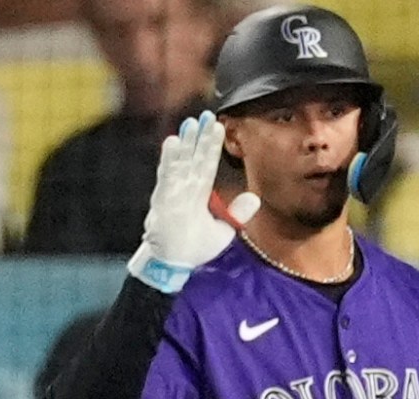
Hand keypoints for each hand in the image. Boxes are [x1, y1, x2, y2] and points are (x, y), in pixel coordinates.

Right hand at [127, 112, 259, 294]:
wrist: (176, 265)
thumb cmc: (194, 247)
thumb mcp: (224, 230)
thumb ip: (238, 213)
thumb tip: (254, 197)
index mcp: (198, 193)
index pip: (207, 163)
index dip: (212, 145)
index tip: (218, 125)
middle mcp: (185, 188)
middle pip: (194, 157)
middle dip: (200, 137)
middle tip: (206, 115)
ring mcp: (174, 192)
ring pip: (181, 162)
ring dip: (186, 142)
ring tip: (191, 123)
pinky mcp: (164, 200)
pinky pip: (167, 176)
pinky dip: (170, 159)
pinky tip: (173, 141)